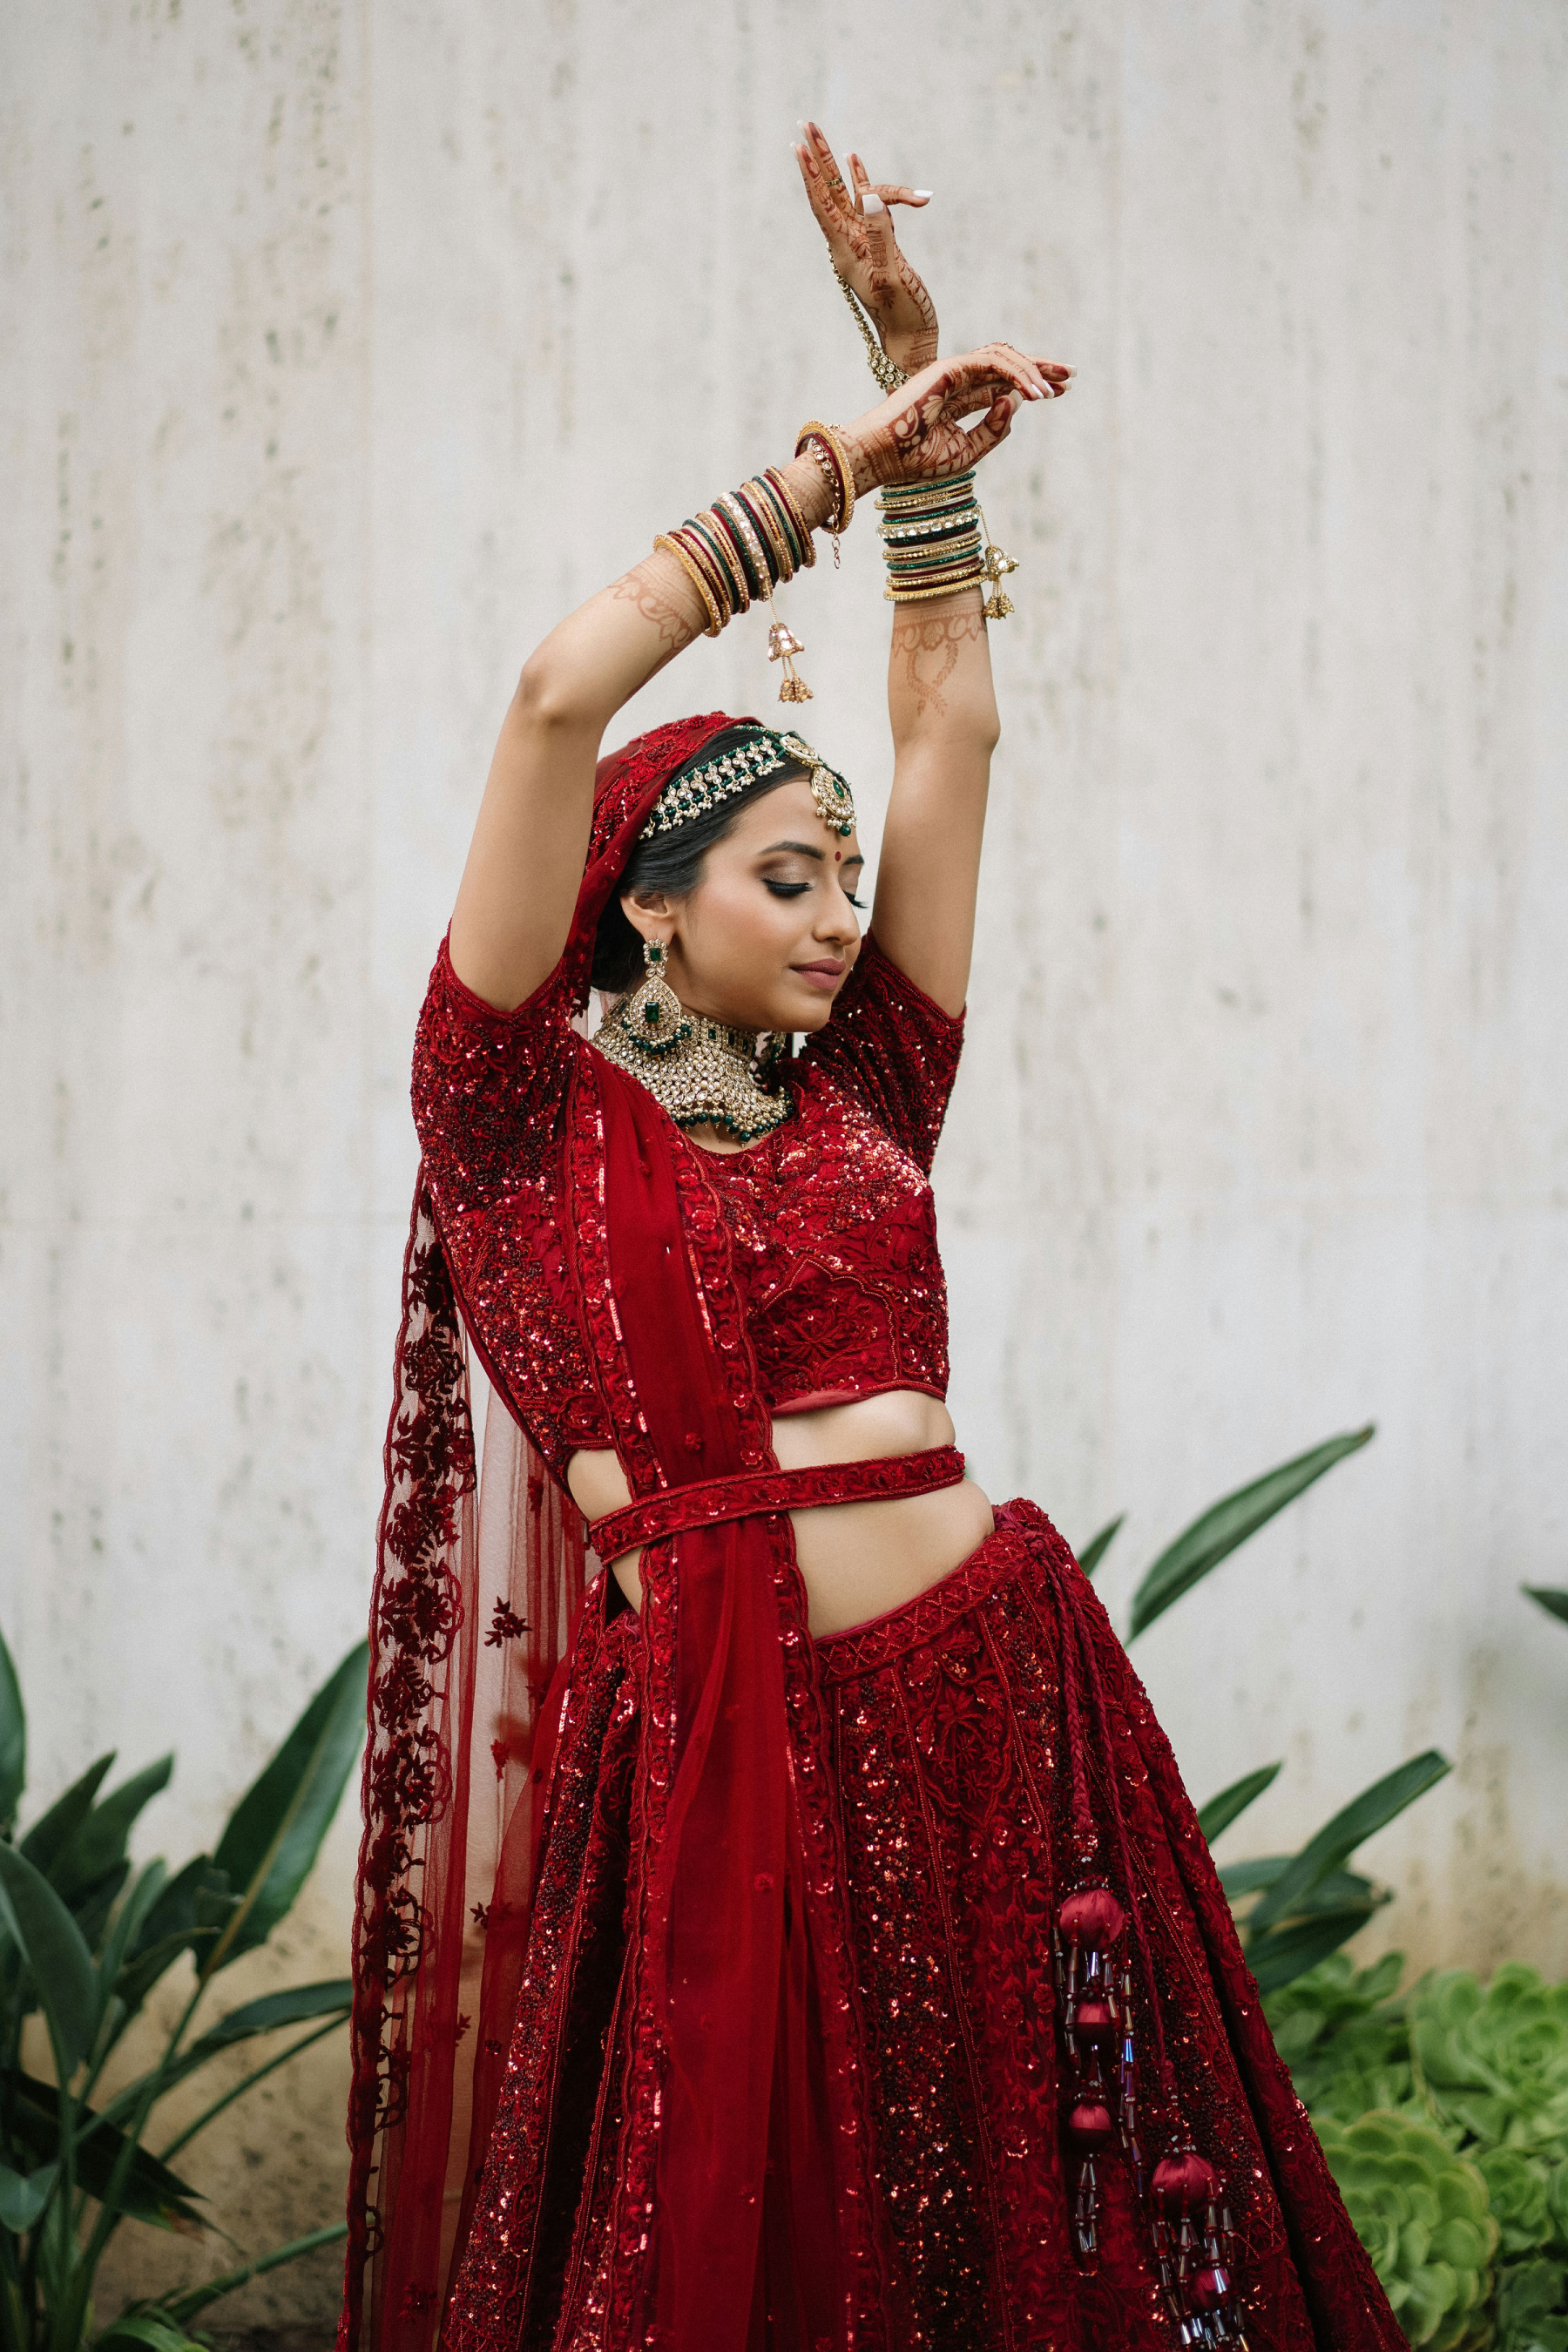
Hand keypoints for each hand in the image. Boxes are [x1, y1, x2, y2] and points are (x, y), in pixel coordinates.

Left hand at [792, 121, 938, 377]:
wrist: (911, 342)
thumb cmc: (903, 315)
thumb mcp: (892, 275)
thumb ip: (880, 235)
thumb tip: (865, 195)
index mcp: (846, 252)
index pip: (823, 205)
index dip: (811, 175)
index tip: (800, 146)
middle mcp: (849, 245)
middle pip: (830, 194)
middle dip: (818, 159)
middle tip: (806, 124)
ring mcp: (864, 245)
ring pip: (850, 197)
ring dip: (842, 169)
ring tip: (834, 142)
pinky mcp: (880, 246)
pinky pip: (867, 207)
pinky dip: (863, 183)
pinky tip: (856, 164)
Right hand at [840, 343, 1071, 493]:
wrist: (884, 458)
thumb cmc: (916, 460)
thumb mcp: (967, 453)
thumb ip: (994, 430)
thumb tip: (1016, 401)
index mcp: (960, 401)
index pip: (1002, 386)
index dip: (1032, 386)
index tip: (1060, 392)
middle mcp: (959, 382)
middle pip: (1007, 366)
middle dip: (1040, 368)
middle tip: (1070, 375)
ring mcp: (954, 372)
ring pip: (1002, 359)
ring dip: (1031, 372)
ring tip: (1051, 391)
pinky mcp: (950, 367)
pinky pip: (991, 362)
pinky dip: (1015, 373)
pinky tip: (1033, 390)